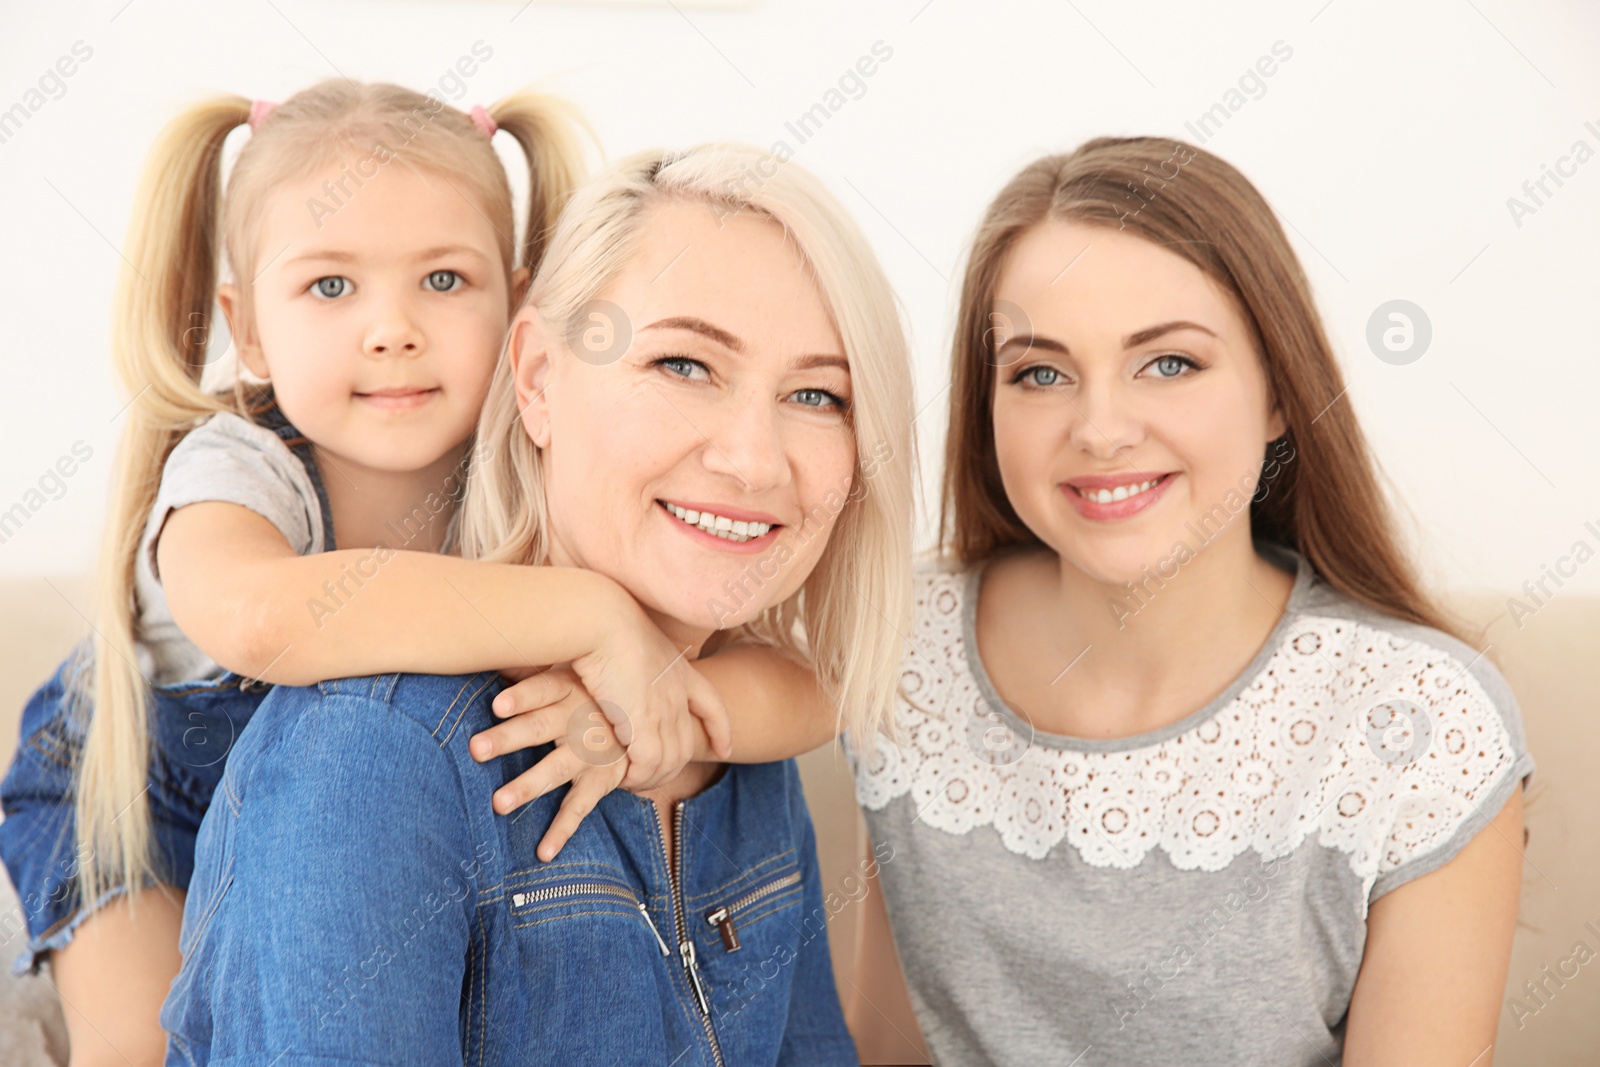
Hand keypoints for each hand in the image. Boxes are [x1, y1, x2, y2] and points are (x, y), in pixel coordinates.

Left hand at [469, 667, 630, 861]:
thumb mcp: (572, 669)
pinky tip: (543, 852)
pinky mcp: (603, 779)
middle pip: (541, 727)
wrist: (651, 715)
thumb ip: (531, 667)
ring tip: (498, 803)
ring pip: (557, 769)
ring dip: (528, 786)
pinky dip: (562, 830)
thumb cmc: (592, 688)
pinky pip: (580, 806)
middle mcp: (581, 718)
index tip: (496, 704)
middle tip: (476, 749)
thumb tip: (485, 649)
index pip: (543, 687)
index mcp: (571, 687)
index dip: (522, 695)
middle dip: (509, 738)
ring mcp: (593, 752)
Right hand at [565, 589, 731, 788]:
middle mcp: (677, 693)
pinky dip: (637, 776)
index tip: (725, 749)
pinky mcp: (643, 723)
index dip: (720, 730)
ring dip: (651, 777)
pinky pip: (648, 764)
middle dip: (673, 768)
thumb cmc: (601, 624)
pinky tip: (622, 778)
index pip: (712, 705)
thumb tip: (619, 675)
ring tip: (631, 783)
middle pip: (687, 743)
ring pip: (670, 760)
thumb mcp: (628, 643)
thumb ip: (632, 664)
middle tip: (650, 779)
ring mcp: (664, 709)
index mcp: (680, 670)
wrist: (599, 620)